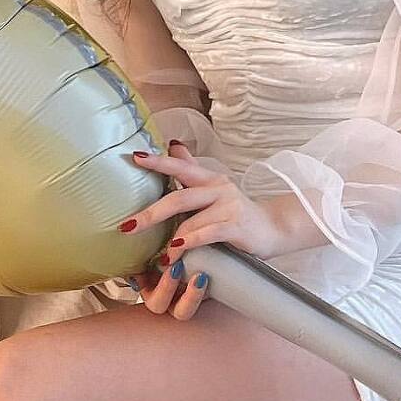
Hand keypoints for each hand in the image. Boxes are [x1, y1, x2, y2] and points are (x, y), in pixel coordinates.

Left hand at [119, 140, 284, 318]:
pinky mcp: (236, 226)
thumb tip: (173, 144)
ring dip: (170, 239)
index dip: (158, 161)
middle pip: (180, 196)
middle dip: (151, 213)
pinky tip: (176, 252)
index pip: (181, 166)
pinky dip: (189, 243)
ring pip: (191, 219)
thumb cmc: (237, 211)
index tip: (134, 157)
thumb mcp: (214, 188)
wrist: (273, 228)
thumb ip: (193, 168)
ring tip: (156, 255)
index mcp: (210, 178)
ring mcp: (228, 206)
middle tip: (126, 226)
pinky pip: (207, 233)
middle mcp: (218, 188)